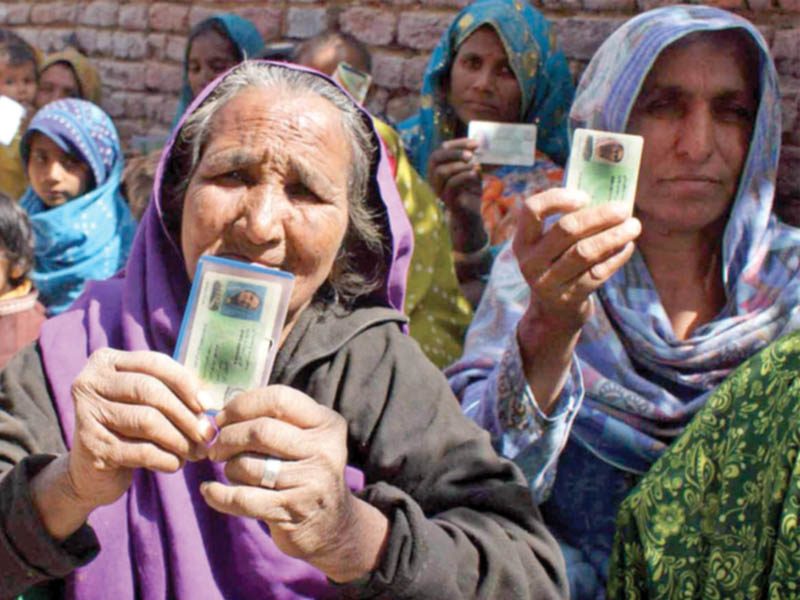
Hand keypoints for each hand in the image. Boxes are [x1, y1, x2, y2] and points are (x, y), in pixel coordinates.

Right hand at [68, 348, 212, 508]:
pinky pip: (142, 450)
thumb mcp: (145, 402)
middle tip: (207, 434)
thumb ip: (171, 392)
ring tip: (196, 452)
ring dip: (180, 440)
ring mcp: (87, 413)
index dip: (186, 384)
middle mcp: (90, 382)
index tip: (208, 405)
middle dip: (186, 415)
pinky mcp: (92, 446)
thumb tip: (210, 403)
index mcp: (106, 361)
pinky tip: (175, 464)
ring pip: (148, 421)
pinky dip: (166, 459)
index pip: (155, 363)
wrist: (89, 472)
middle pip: (151, 392)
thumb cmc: (127, 429)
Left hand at [202, 385, 387, 581]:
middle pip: (261, 431)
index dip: (242, 405)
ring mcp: (310, 482)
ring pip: (248, 465)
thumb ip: (274, 420)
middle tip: (216, 447)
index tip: (222, 418)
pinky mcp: (291, 511)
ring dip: (228, 468)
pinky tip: (210, 491)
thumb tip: (218, 415)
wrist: (332, 525)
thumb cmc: (305, 471)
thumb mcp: (306, 439)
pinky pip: (241, 498)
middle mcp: (324, 450)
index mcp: (327, 424)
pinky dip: (217, 494)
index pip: (279, 399)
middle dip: (228, 437)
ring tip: (232, 472)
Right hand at [427, 138, 486, 251]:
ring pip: (441, 171)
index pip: (441, 150)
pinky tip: (475, 174)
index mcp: (438, 169)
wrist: (471, 216)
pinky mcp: (447, 199)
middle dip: (454, 152)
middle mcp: (434, 178)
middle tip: (471, 154)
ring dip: (459, 165)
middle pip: (435, 157)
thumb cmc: (470, 192)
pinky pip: (451, 183)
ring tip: (475, 165)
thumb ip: (471, 159)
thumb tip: (476, 142)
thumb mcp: (471, 171)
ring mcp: (438, 189)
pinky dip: (465, 175)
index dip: (458, 144)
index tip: (475, 143)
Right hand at [514, 188, 640, 332]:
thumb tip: (608, 200)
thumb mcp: (549, 247)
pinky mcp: (569, 298)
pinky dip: (617, 257)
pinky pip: (598, 272)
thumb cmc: (557, 265)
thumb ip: (567, 223)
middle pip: (566, 230)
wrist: (553, 311)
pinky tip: (628, 246)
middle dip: (600, 215)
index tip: (584, 196)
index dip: (558, 198)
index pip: (532, 210)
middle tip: (623, 209)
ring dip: (614, 236)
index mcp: (523, 241)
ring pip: (585, 252)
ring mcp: (548, 282)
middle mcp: (531, 262)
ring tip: (634, 226)